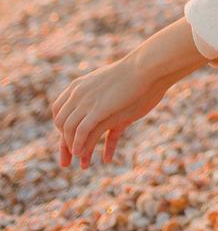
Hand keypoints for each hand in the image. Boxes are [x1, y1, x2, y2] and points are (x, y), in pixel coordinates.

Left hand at [50, 56, 170, 169]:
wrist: (147, 68)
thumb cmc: (136, 75)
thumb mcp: (113, 84)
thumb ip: (105, 96)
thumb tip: (108, 107)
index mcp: (79, 86)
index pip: (58, 111)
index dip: (61, 128)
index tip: (67, 140)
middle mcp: (78, 94)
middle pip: (62, 123)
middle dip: (64, 143)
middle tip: (67, 160)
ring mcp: (88, 102)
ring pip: (71, 130)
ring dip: (73, 148)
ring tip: (81, 163)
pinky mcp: (100, 110)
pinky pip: (83, 132)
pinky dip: (81, 145)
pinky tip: (84, 156)